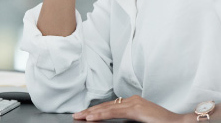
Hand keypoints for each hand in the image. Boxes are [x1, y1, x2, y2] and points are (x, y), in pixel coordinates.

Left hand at [73, 95, 188, 122]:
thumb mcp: (143, 121)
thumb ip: (131, 120)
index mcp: (134, 102)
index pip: (111, 106)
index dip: (97, 110)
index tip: (86, 114)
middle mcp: (133, 100)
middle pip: (107, 105)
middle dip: (90, 111)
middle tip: (77, 115)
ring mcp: (134, 103)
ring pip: (108, 108)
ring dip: (92, 113)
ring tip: (80, 117)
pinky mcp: (136, 109)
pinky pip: (114, 112)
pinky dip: (101, 115)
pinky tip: (91, 118)